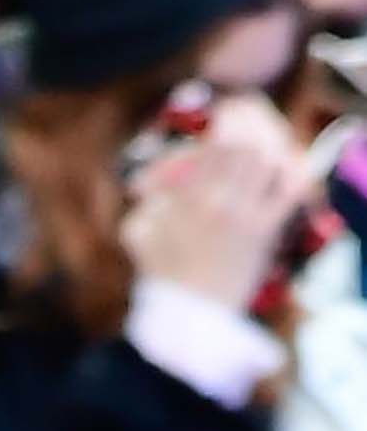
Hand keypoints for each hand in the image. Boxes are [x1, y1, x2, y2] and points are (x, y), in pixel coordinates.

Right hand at [123, 94, 305, 317]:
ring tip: (264, 143)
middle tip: (249, 119)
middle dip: (250, 127)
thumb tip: (150, 182)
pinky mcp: (266, 232)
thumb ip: (147, 200)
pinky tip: (288, 167)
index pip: (215, 143)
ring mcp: (247, 217)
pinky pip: (289, 192)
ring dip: (269, 147)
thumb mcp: (138, 232)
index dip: (225, 121)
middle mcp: (221, 202)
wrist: (188, 316)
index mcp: (188, 200)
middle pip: (248, 145)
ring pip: (270, 162)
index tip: (224, 115)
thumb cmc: (160, 276)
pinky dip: (293, 174)